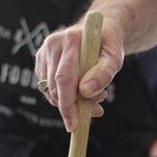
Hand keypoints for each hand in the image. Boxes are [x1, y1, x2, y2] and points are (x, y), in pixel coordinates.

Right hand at [35, 17, 125, 131]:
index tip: (74, 125)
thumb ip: (103, 74)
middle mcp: (53, 44)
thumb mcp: (115, 59)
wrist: (99, 32)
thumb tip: (85, 92)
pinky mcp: (41, 61)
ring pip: (50, 90)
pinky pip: (48, 87)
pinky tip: (81, 90)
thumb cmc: (108, 45)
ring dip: (71, 102)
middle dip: (73, 106)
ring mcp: (44, 52)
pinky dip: (64, 96)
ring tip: (95, 96)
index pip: (64, 79)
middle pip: (55, 87)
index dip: (68, 105)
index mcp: (71, 40)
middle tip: (96, 110)